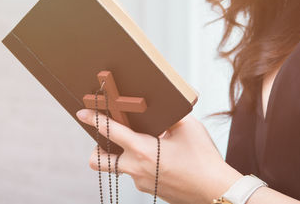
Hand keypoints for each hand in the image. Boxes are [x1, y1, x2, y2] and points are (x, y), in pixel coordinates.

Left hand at [76, 109, 242, 203]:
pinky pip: (136, 175)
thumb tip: (161, 108)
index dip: (94, 119)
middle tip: (107, 140)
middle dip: (96, 149)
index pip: (110, 131)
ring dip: (121, 157)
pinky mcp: (149, 189)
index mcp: (143, 149)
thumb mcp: (188, 128)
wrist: (216, 192)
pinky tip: (158, 158)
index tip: (83, 113)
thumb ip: (170, 115)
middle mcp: (136, 168)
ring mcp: (141, 182)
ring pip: (119, 168)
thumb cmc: (204, 160)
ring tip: (139, 146)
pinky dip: (140, 164)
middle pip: (98, 160)